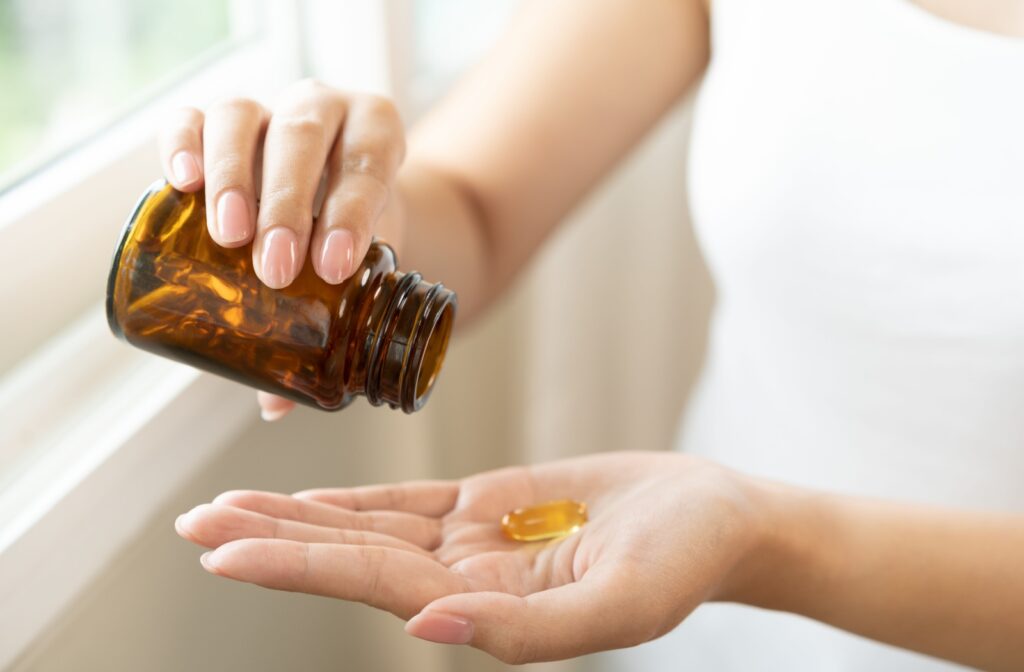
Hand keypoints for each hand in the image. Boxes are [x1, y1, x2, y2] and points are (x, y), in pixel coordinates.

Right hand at [158, 80, 406, 420]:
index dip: (352, 212)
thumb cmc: (353, 227)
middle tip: (276, 268)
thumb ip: (333, 320)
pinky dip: (180, 142)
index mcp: (375, 133)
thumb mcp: (363, 263)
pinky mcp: (215, 119)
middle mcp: (322, 108)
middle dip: (287, 205)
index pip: (368, 162)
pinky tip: (179, 181)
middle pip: (301, 137)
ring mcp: (267, 108)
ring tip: (226, 237)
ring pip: (242, 118)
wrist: (336, 183)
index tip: (335, 267)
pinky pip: (190, 116)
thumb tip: (279, 405)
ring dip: (233, 178)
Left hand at [174, 451, 767, 662]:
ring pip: (366, 527)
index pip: (372, 585)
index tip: (222, 553)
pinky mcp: (489, 504)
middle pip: (349, 557)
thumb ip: (526, 631)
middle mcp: (464, 580)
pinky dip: (354, 500)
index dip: (296, 566)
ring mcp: (472, 541)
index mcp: (486, 609)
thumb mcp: (621, 604)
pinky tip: (308, 499)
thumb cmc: (683, 563)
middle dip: (270, 542)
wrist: (714, 519)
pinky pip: (407, 502)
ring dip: (297, 517)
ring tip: (226, 510)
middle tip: (194, 528)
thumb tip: (428, 631)